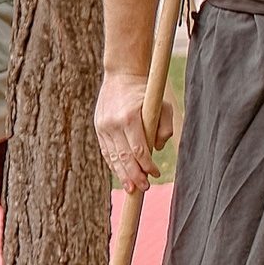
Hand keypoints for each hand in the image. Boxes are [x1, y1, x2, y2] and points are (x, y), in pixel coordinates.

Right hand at [96, 68, 162, 191]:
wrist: (122, 76)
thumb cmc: (147, 93)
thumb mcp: (163, 106)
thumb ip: (165, 127)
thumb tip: (157, 149)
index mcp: (129, 117)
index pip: (138, 149)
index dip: (147, 165)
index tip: (155, 174)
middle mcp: (113, 123)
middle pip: (124, 157)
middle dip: (134, 175)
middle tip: (144, 188)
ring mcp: (103, 127)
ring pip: (113, 157)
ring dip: (122, 174)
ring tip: (131, 188)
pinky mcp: (98, 128)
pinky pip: (106, 151)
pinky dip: (114, 164)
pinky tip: (121, 175)